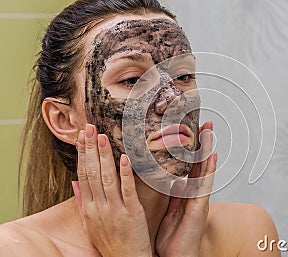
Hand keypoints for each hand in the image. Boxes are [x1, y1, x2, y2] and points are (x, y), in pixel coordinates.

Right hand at [72, 124, 151, 256]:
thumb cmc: (109, 241)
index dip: (82, 154)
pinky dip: (124, 174)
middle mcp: (99, 207)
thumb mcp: (90, 224)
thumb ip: (82, 202)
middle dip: (90, 149)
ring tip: (103, 137)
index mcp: (89, 208)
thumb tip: (74, 183)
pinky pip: (127, 191)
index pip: (83, 175)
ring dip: (105, 156)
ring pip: (107, 178)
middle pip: (92, 173)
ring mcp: (115, 210)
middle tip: (89, 128)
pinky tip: (124, 158)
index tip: (81, 137)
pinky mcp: (132, 213)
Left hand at [155, 121, 216, 256]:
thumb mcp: (170, 211)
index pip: (191, 166)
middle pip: (200, 163)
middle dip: (203, 143)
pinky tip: (212, 156)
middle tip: (205, 123)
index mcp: (187, 193)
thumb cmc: (173, 238)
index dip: (193, 148)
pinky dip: (208, 170)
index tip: (193, 130)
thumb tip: (173, 181)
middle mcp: (196, 193)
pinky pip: (204, 184)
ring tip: (209, 131)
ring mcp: (199, 199)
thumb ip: (173, 195)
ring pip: (205, 169)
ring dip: (208, 150)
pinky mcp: (200, 207)